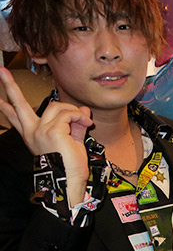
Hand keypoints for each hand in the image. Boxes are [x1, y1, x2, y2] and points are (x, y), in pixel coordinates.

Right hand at [0, 67, 92, 204]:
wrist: (70, 180)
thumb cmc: (69, 165)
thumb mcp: (71, 139)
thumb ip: (74, 122)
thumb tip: (83, 109)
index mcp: (32, 134)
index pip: (15, 116)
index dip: (5, 106)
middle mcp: (32, 131)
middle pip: (18, 104)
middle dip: (9, 86)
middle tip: (0, 70)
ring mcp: (40, 130)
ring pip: (57, 106)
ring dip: (73, 111)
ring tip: (83, 122)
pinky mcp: (52, 130)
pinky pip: (70, 113)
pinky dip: (80, 117)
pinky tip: (85, 124)